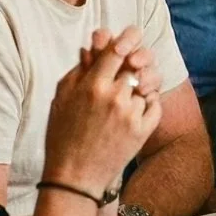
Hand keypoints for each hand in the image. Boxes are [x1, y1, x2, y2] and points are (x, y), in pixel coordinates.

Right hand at [43, 26, 161, 194]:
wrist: (74, 178)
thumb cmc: (62, 135)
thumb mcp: (61, 98)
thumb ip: (80, 68)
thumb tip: (95, 45)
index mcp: (92, 86)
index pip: (117, 49)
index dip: (126, 38)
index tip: (129, 37)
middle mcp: (114, 97)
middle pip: (136, 63)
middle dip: (134, 62)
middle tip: (129, 67)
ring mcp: (131, 113)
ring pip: (145, 84)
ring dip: (137, 87)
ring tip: (123, 99)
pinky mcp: (144, 130)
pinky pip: (155, 103)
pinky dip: (147, 103)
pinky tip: (131, 113)